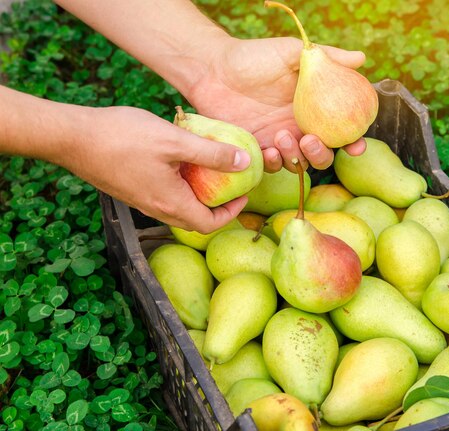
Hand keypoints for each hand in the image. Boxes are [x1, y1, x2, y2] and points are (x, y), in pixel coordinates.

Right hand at [60, 106, 250, 232]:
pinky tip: (181, 161)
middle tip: (231, 184)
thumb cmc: (123, 137)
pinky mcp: (132, 190)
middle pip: (196, 220)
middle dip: (218, 206)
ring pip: (179, 207)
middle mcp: (157, 209)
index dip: (232, 213)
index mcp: (171, 204)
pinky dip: (180, 186)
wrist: (72, 138)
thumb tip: (245, 163)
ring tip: (210, 170)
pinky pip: (164, 196)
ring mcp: (142, 201)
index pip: (210, 225)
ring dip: (198, 194)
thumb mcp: (175, 141)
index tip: (244, 193)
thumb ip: (211, 154)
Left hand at [185, 36, 367, 171]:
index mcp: (314, 108)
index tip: (356, 144)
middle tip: (309, 139)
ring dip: (295, 157)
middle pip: (323, 155)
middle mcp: (299, 127)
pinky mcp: (257, 149)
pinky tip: (267, 150)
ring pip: (299, 164)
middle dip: (322, 154)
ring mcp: (278, 140)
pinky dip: (273, 163)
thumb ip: (326, 56)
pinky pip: (272, 167)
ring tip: (280, 136)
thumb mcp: (291, 52)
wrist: (213, 69)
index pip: (341, 130)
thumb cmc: (253, 57)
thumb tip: (361, 58)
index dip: (353, 141)